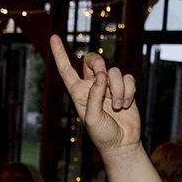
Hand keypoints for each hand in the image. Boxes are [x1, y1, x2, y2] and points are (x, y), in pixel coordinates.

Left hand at [49, 37, 140, 153]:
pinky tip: (126, 104)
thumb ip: (94, 96)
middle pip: (92, 60)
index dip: (59, 54)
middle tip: (103, 77)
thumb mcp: (92, 118)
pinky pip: (127, 78)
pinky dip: (128, 91)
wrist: (122, 144)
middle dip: (98, 64)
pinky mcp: (125, 88)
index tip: (53, 37)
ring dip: (117, 89)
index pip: (67, 69)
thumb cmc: (103, 135)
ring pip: (114, 71)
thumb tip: (101, 76)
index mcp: (79, 92)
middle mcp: (93, 86)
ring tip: (118, 106)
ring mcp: (109, 86)